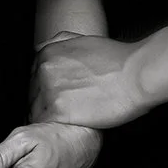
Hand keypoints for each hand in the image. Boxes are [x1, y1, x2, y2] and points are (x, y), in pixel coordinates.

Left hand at [31, 33, 148, 130]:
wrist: (135, 75)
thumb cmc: (116, 59)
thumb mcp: (83, 40)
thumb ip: (60, 43)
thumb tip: (43, 47)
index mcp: (47, 53)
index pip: (33, 75)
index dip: (43, 87)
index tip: (54, 95)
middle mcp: (44, 69)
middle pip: (33, 92)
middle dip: (43, 102)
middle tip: (61, 110)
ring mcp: (49, 90)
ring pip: (35, 109)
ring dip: (45, 115)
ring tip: (62, 121)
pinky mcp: (58, 111)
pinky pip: (43, 122)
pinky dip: (50, 127)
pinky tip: (63, 127)